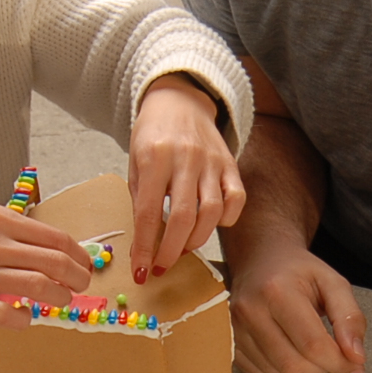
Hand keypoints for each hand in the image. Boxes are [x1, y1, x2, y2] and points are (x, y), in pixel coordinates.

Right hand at [0, 202, 95, 322]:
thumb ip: (9, 228)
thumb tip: (46, 245)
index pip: (53, 237)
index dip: (78, 254)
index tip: (84, 264)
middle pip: (52, 262)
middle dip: (77, 277)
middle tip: (80, 285)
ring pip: (35, 287)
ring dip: (58, 297)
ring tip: (60, 301)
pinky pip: (4, 315)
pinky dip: (24, 319)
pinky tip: (25, 317)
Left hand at [129, 73, 245, 279]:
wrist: (179, 101)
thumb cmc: (152, 136)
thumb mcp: (135, 164)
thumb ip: (142, 202)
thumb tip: (145, 247)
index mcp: (154, 157)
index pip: (150, 212)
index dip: (145, 247)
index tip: (141, 271)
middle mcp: (185, 159)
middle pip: (183, 217)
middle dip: (171, 251)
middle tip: (162, 266)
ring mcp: (212, 161)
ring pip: (211, 213)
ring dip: (196, 240)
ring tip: (182, 247)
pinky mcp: (231, 164)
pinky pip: (236, 200)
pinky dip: (226, 220)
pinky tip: (210, 224)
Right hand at [226, 239, 366, 372]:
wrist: (260, 259)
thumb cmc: (298, 271)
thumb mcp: (333, 282)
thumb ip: (350, 317)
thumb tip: (356, 357)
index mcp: (278, 291)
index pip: (312, 344)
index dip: (339, 362)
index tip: (355, 366)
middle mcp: (250, 310)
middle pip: (294, 365)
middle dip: (322, 368)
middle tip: (332, 352)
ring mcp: (235, 329)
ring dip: (303, 371)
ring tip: (309, 347)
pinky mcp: (230, 343)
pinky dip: (283, 372)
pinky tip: (290, 350)